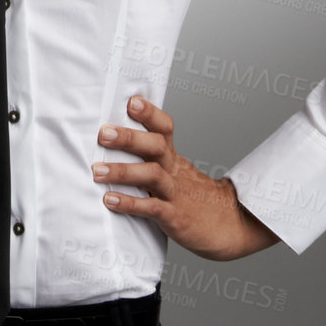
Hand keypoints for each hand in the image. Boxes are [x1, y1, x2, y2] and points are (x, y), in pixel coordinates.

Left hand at [92, 95, 279, 260]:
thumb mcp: (176, 172)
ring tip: (97, 171)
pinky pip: (152, 208)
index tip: (132, 101)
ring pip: (152, 175)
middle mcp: (174, 171)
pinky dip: (129, 203)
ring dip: (123, 172)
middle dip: (129, 138)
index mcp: (174, 157)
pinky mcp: (174, 216)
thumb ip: (151, 159)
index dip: (150, 113)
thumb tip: (113, 143)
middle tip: (104, 134)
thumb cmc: (192, 197)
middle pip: (156, 146)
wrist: (228, 225)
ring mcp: (175, 193)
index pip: (164, 128)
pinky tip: (110, 200)